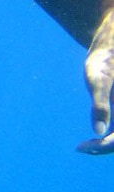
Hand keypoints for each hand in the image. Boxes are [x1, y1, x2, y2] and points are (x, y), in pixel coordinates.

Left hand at [79, 13, 113, 153]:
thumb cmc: (105, 60)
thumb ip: (100, 105)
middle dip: (106, 147)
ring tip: (85, 146)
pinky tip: (93, 136)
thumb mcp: (99, 80)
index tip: (80, 147)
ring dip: (108, 144)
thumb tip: (98, 131)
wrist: (111, 43)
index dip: (104, 147)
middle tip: (82, 148)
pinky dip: (109, 134)